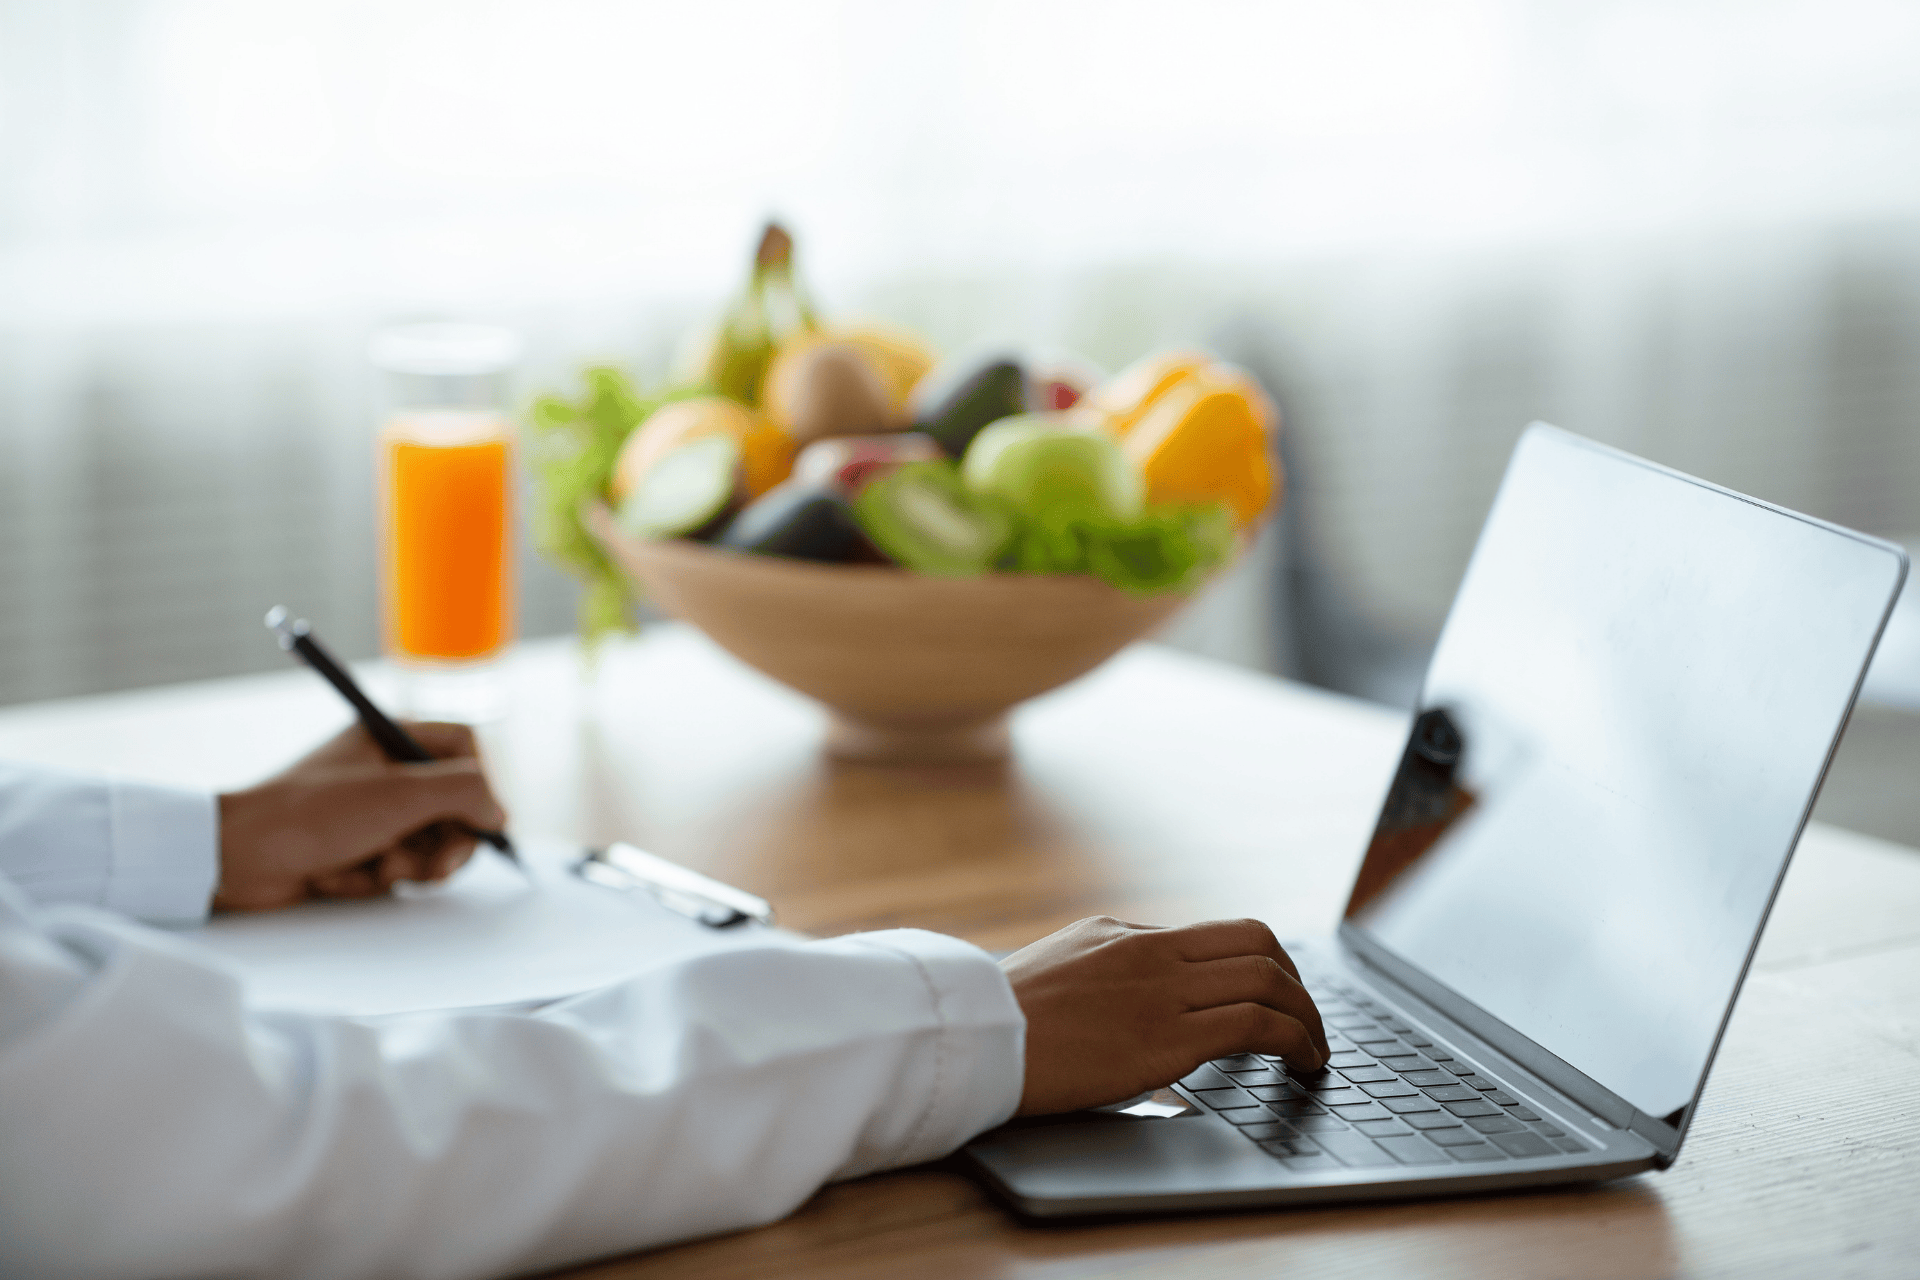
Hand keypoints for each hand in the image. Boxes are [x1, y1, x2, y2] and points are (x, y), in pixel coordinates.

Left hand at [213, 722, 506, 911]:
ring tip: (376, 869)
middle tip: (435, 866)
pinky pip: (396, 867)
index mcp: (391, 735)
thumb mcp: (402, 794)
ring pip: (429, 842)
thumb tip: (499, 811)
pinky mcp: (357, 847)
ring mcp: (372, 810)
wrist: (236, 858)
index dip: (479, 785)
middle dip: (445, 842)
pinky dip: (375, 878)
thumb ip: (466, 792)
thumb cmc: (310, 814)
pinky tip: (343, 875)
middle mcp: (385, 769)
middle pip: (455, 804)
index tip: (478, 816)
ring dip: (408, 865)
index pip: (465, 748)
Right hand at [1000, 916, 1328, 1115]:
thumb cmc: (1002, 1019)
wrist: (973, 1040)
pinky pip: (1255, 1026)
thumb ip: (1109, 969)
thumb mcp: (1061, 967)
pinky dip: (1295, 1041)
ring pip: (1267, 980)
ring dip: (1308, 1017)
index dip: (1264, 965)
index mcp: (1124, 933)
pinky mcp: (1166, 1040)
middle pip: (1258, 943)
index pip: (1221, 934)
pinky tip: (1302, 1065)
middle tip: (1308, 1021)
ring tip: (1315, 1052)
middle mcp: (1151, 951)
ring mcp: (1162, 991)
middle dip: (1296, 984)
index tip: (1276, 996)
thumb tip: (1146, 990)